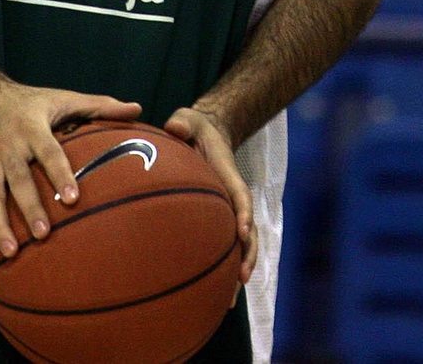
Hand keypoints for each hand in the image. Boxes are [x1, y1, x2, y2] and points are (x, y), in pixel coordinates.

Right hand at [0, 79, 141, 268]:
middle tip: (43, 234)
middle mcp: (7, 145)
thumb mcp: (61, 97)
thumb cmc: (28, 102)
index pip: (47, 151)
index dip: (59, 173)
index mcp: (31, 127)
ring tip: (11, 252)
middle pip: (17, 178)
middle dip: (29, 206)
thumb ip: (99, 105)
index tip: (73, 198)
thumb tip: (137, 109)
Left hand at [165, 105, 256, 305]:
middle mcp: (232, 198)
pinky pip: (220, 246)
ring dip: (236, 270)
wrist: (201, 132)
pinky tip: (212, 295)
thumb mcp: (187, 120)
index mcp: (228, 176)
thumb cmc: (192, 127)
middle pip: (248, 231)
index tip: (243, 231)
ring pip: (239, 246)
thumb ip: (183, 123)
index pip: (241, 197)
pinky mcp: (215, 220)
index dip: (244, 214)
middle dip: (247, 255)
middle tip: (240, 278)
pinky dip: (220, 268)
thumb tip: (175, 127)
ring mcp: (226, 211)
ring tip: (229, 301)